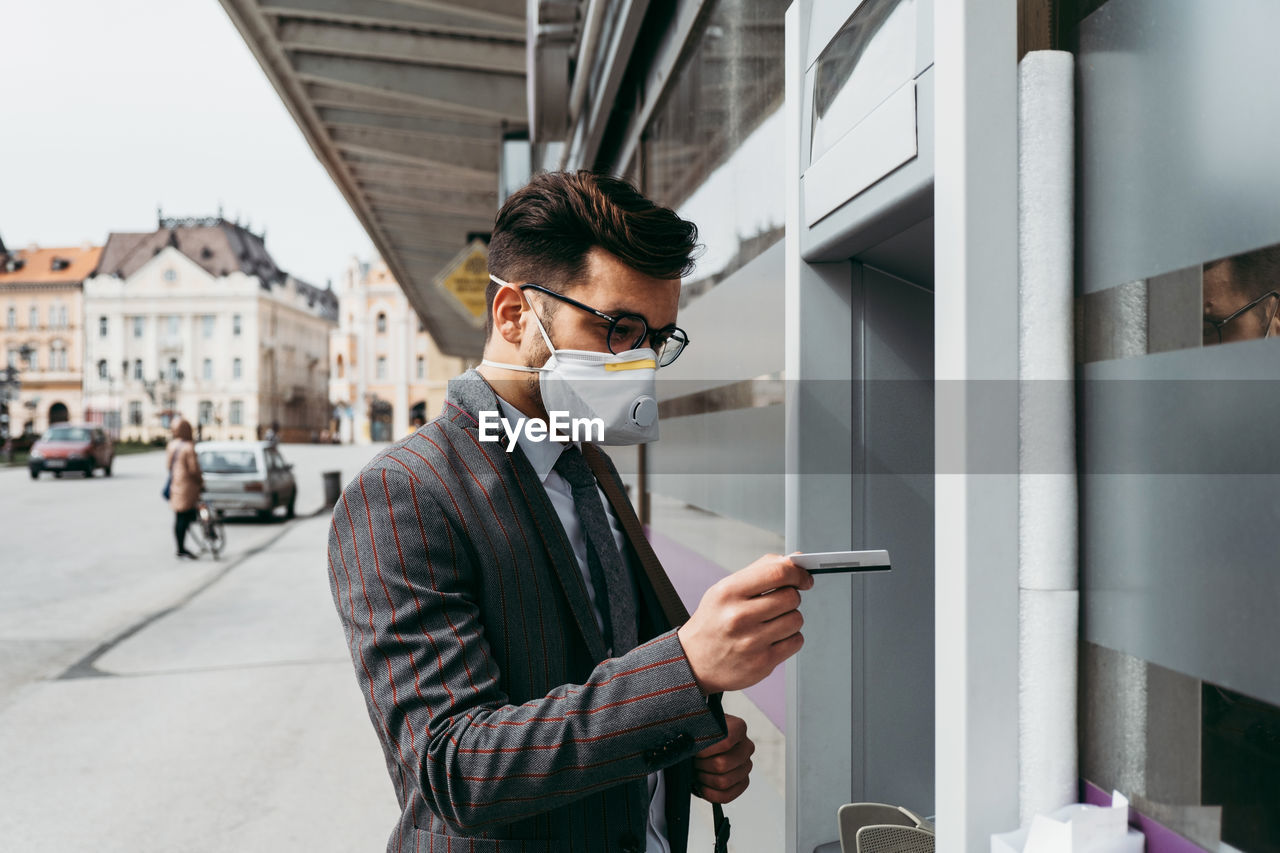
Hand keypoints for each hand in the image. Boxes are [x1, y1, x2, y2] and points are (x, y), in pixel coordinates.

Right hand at [677, 553, 810, 694]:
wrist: (694, 662)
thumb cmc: (713, 622)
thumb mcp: (725, 589)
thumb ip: (760, 571)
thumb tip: (794, 560)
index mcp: (729, 592)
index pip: (777, 572)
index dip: (797, 572)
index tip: (802, 577)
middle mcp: (739, 616)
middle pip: (791, 597)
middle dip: (791, 597)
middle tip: (778, 602)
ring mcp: (751, 641)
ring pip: (796, 619)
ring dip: (790, 618)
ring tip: (771, 622)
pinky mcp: (762, 663)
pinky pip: (796, 641)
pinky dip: (790, 638)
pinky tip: (772, 638)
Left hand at [693, 714, 753, 803]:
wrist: (700, 741)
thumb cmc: (697, 731)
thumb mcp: (697, 723)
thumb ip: (695, 726)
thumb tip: (689, 738)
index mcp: (739, 727)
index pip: (724, 742)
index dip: (704, 750)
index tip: (691, 749)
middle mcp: (747, 747)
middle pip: (722, 765)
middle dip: (700, 766)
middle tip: (691, 761)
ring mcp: (747, 766)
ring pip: (723, 782)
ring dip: (703, 779)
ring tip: (695, 771)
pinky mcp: (743, 782)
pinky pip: (727, 796)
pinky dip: (709, 793)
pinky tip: (700, 785)